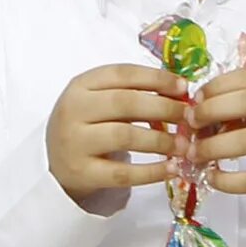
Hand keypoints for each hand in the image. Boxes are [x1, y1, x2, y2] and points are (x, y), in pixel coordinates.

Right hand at [46, 64, 191, 200]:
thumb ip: (134, 93)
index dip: (156, 78)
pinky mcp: (81, 173)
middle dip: (164, 108)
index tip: (184, 86)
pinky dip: (151, 172)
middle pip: (125, 103)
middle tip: (189, 117)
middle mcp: (73, 110)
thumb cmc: (89, 126)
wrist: (56, 164)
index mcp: (81, 85)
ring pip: (124, 136)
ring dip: (161, 140)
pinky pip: (122, 173)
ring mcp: (74, 142)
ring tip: (184, 145)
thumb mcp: (102, 102)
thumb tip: (180, 92)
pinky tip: (171, 169)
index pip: (122, 73)